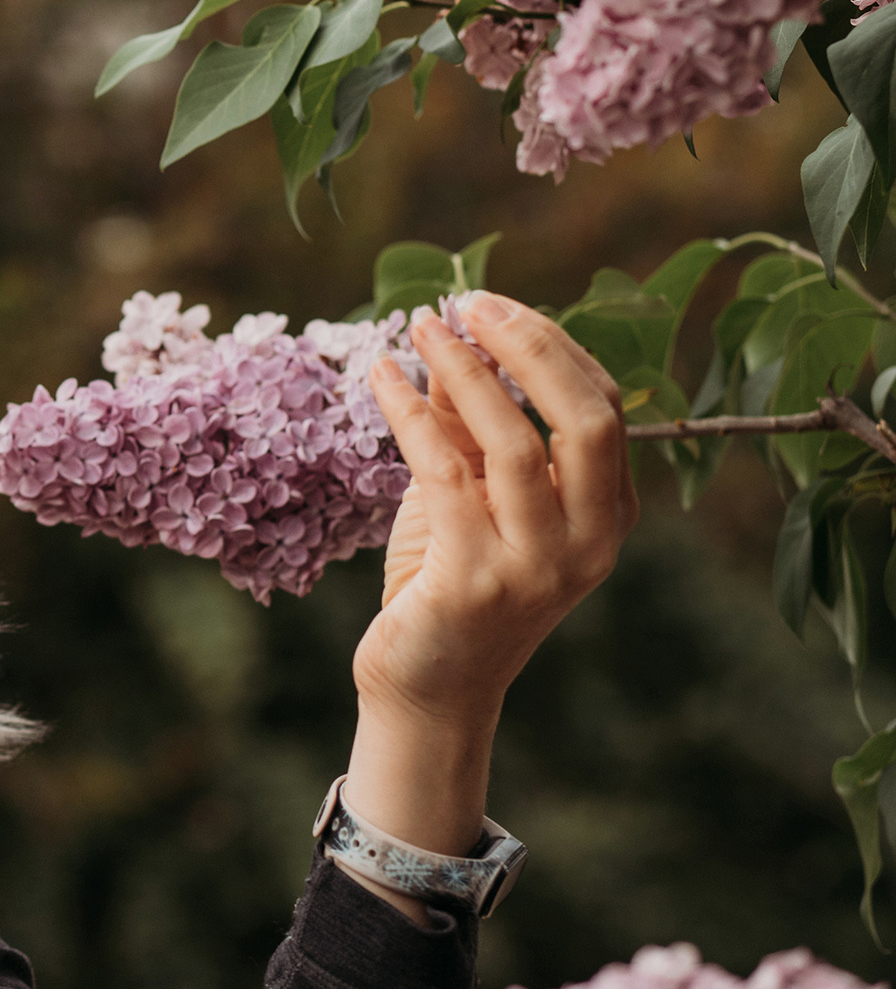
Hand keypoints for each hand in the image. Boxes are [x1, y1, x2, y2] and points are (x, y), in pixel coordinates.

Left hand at [348, 293, 634, 908]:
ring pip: (516, 442)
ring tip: (420, 326)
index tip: (490, 305)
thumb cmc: (451, 578)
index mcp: (609, 515)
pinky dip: (408, 412)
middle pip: (587, 420)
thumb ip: (471, 426)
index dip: (551, 346)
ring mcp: (538, 567)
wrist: (427, 686)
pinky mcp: (476, 582)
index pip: (604, 409)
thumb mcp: (473, 494)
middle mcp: (589, 542)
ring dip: (464, 372)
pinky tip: (380, 376)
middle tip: (469, 302)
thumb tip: (449, 338)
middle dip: (530, 347)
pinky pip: (444, 473)